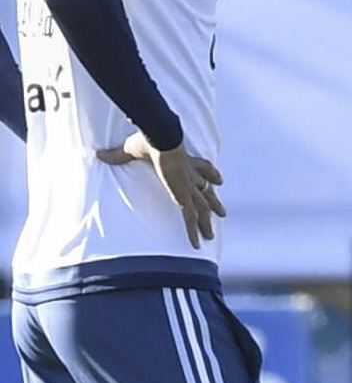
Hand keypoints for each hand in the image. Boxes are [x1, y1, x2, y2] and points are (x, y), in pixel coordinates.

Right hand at [95, 132, 224, 246]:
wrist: (162, 137)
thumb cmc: (149, 139)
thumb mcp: (131, 149)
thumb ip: (117, 155)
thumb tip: (99, 154)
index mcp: (184, 161)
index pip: (202, 169)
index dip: (210, 175)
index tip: (218, 181)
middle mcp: (191, 175)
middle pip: (206, 191)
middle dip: (213, 202)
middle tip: (222, 213)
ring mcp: (189, 187)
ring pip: (202, 208)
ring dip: (206, 222)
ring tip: (211, 236)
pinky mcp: (183, 196)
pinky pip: (190, 218)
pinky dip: (193, 231)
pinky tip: (196, 245)